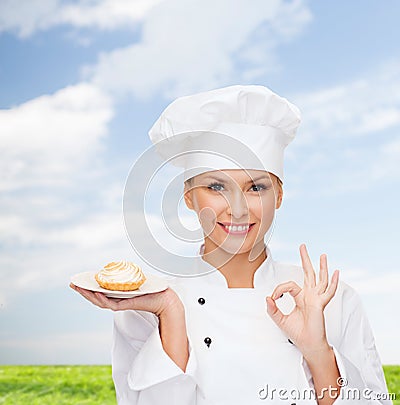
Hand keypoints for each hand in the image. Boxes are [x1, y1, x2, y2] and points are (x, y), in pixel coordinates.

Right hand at [69, 284, 182, 317]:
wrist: (164, 297)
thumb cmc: (152, 288)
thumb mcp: (136, 278)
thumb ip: (127, 274)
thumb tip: (121, 263)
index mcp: (117, 294)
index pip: (99, 291)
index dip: (87, 287)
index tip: (77, 281)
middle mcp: (117, 300)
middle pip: (95, 297)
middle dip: (83, 291)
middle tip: (72, 284)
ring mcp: (120, 303)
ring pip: (100, 301)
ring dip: (88, 295)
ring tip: (79, 288)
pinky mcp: (125, 305)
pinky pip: (110, 303)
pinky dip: (101, 298)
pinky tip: (95, 293)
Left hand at [266, 244, 338, 359]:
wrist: (307, 345)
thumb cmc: (297, 333)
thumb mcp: (280, 319)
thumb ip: (272, 309)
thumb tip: (266, 298)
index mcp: (301, 297)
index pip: (289, 285)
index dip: (279, 289)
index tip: (273, 298)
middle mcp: (310, 295)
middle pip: (308, 273)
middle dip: (305, 259)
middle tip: (302, 246)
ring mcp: (316, 299)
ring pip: (320, 279)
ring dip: (321, 267)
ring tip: (322, 255)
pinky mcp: (320, 305)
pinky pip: (328, 293)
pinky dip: (333, 283)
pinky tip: (336, 273)